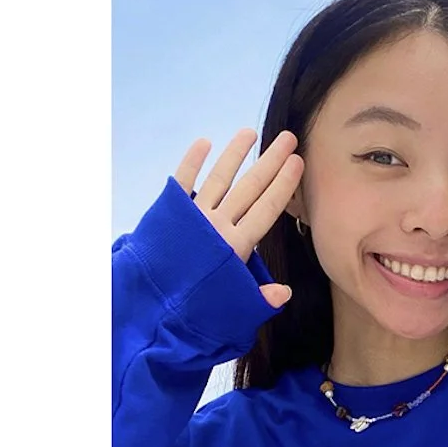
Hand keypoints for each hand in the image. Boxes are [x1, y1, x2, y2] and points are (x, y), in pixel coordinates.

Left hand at [173, 128, 303, 307]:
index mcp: (236, 248)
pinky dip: (191, 162)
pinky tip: (204, 143)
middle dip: (270, 162)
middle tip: (287, 139)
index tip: (297, 163)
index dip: (283, 186)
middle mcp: (218, 226)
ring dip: (235, 155)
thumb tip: (285, 292)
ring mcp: (194, 217)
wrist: (150, 310)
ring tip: (249, 133)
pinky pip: (182, 183)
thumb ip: (260, 299)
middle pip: (250, 188)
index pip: (266, 210)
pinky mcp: (169, 214)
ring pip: (219, 179)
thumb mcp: (234, 310)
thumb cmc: (196, 313)